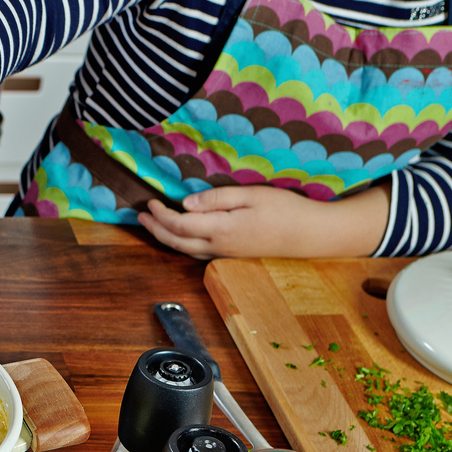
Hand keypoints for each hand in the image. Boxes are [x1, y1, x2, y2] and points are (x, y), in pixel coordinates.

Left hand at [136, 184, 388, 259]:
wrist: (311, 235)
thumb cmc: (285, 210)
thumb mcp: (251, 196)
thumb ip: (216, 200)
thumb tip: (185, 203)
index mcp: (221, 229)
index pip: (180, 224)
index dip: (160, 215)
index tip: (150, 202)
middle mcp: (219, 246)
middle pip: (177, 241)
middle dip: (155, 229)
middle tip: (140, 215)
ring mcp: (226, 253)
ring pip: (186, 250)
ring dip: (165, 237)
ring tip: (152, 225)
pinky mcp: (233, 254)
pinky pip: (198, 253)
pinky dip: (182, 244)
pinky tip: (180, 235)